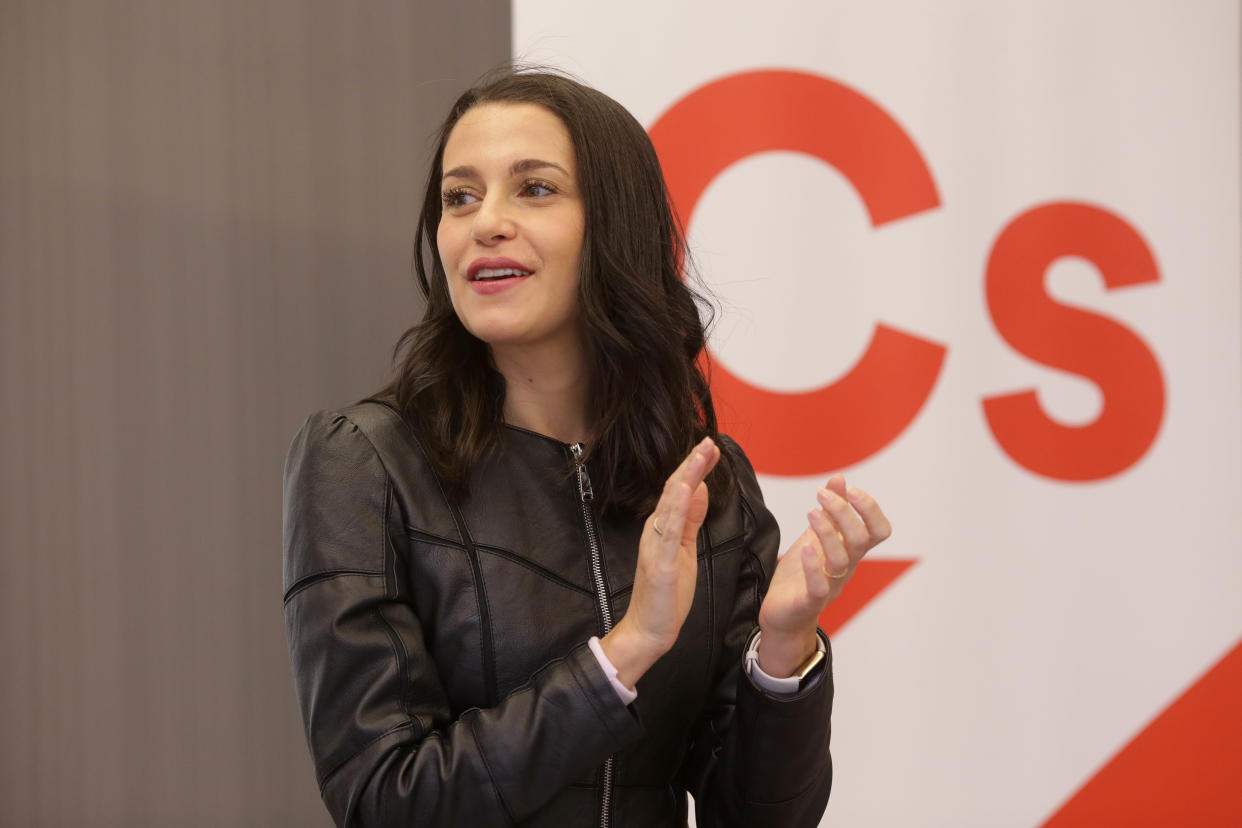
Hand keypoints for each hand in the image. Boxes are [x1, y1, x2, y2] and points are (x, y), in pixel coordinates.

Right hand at [601, 437, 719, 687]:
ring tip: (700, 454)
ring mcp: (656, 545)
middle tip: (708, 440)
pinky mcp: (661, 563)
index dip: (695, 467)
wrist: (649, 629)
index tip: (711, 447)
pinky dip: (677, 508)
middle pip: (675, 489)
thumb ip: (691, 519)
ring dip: (686, 476)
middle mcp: (655, 530)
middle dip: (692, 463)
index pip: (680, 490)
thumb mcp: (684, 549)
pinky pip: (669, 531)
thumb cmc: (666, 593)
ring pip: (671, 503)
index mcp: (662, 527)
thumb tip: (700, 489)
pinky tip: (686, 489)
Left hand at [756, 474, 891, 676]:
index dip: (871, 509)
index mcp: (850, 551)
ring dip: (827, 532)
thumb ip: (829, 510)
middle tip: (822, 494)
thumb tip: (839, 478)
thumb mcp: (815, 536)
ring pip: (840, 560)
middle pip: (860, 540)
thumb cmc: (801, 573)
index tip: (851, 489)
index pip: (878, 531)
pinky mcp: (809, 601)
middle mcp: (845, 568)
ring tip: (810, 511)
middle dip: (844, 512)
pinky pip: (819, 587)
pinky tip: (804, 548)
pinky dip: (814, 567)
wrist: (782, 614)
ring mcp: (829, 585)